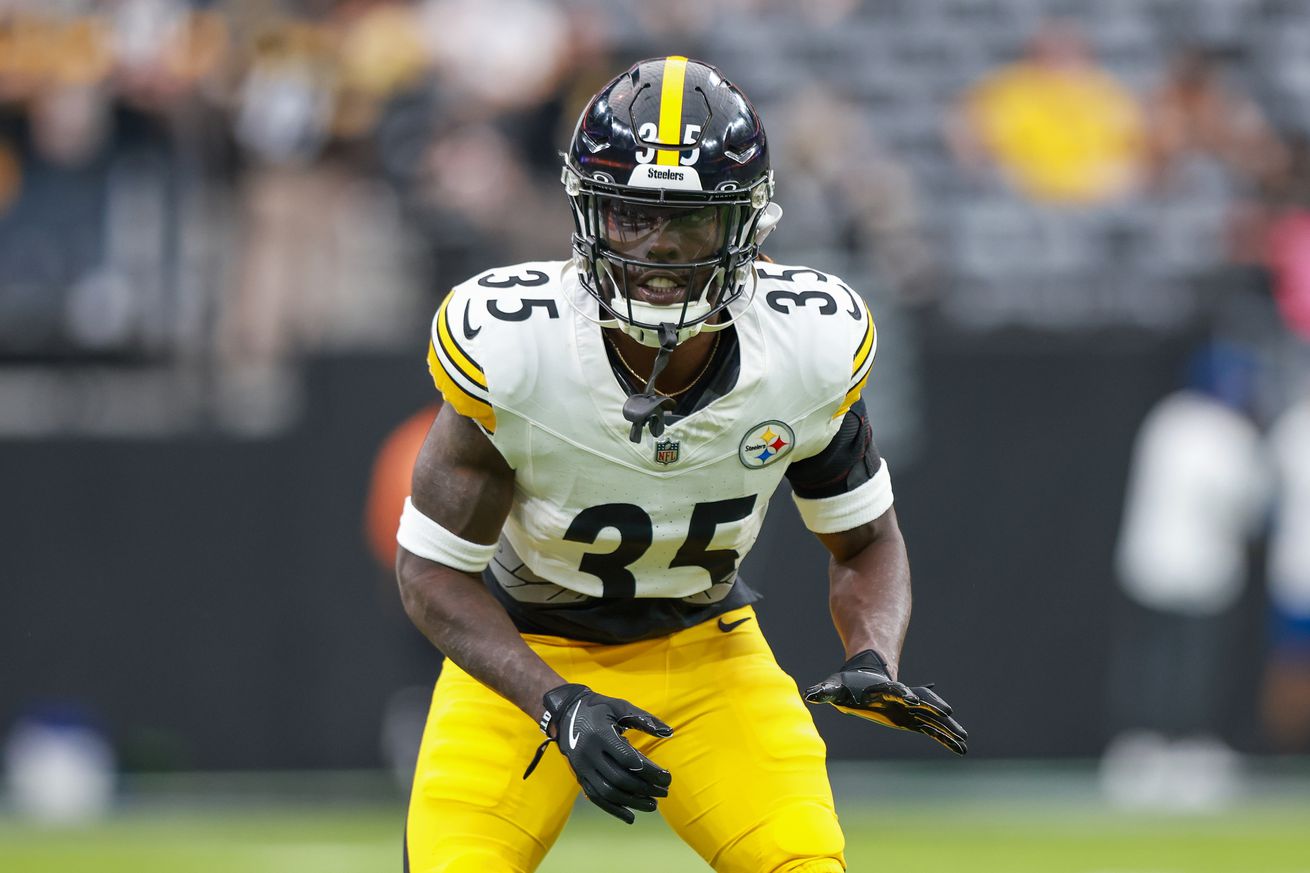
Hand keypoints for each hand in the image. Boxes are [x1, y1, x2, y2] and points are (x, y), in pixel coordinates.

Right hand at [532, 683, 672, 822]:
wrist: (565, 713)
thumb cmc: (598, 708)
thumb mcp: (621, 707)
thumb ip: (644, 719)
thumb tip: (669, 732)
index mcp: (600, 734)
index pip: (628, 759)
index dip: (650, 771)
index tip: (667, 777)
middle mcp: (589, 753)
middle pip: (619, 779)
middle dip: (645, 788)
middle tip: (664, 792)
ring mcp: (582, 767)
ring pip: (608, 792)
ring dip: (632, 802)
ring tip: (652, 805)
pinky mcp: (579, 777)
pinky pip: (596, 797)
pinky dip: (613, 810)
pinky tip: (630, 817)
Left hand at [804, 650, 967, 754]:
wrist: (865, 676)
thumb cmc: (848, 684)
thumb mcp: (834, 687)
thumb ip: (823, 691)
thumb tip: (809, 695)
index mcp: (883, 690)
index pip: (893, 690)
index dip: (900, 693)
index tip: (908, 698)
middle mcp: (901, 698)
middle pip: (919, 701)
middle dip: (932, 707)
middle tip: (946, 713)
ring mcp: (910, 709)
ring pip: (931, 718)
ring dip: (946, 727)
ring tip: (964, 739)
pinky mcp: (912, 720)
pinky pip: (931, 730)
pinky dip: (945, 738)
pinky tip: (960, 748)